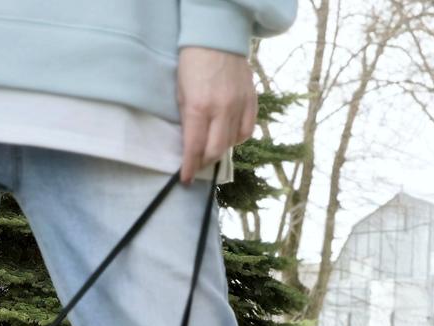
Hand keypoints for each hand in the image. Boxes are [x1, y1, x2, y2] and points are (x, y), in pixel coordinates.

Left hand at [177, 47, 257, 183]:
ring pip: (232, 143)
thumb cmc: (192, 64)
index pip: (195, 148)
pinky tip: (228, 136)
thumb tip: (190, 145)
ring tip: (211, 149)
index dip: (190, 167)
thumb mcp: (181, 93)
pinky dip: (237, 138)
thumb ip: (187, 120)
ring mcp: (239, 105)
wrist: (218, 37)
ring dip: (220, 150)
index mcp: (199, 107)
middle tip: (197, 164)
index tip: (185, 179)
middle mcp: (222, 110)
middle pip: (215, 150)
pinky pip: (247, 130)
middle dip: (204, 162)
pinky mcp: (252, 100)